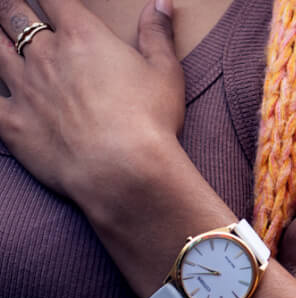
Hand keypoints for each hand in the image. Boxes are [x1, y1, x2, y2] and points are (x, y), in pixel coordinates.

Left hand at [0, 0, 183, 208]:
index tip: (48, 3)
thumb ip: (158, 35)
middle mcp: (46, 55)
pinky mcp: (13, 123)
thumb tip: (160, 3)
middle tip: (10, 8)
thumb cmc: (150, 123)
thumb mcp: (166, 74)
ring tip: (0, 38)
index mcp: (82, 36)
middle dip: (10, 7)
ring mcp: (24, 88)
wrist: (126, 170)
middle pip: (13, 14)